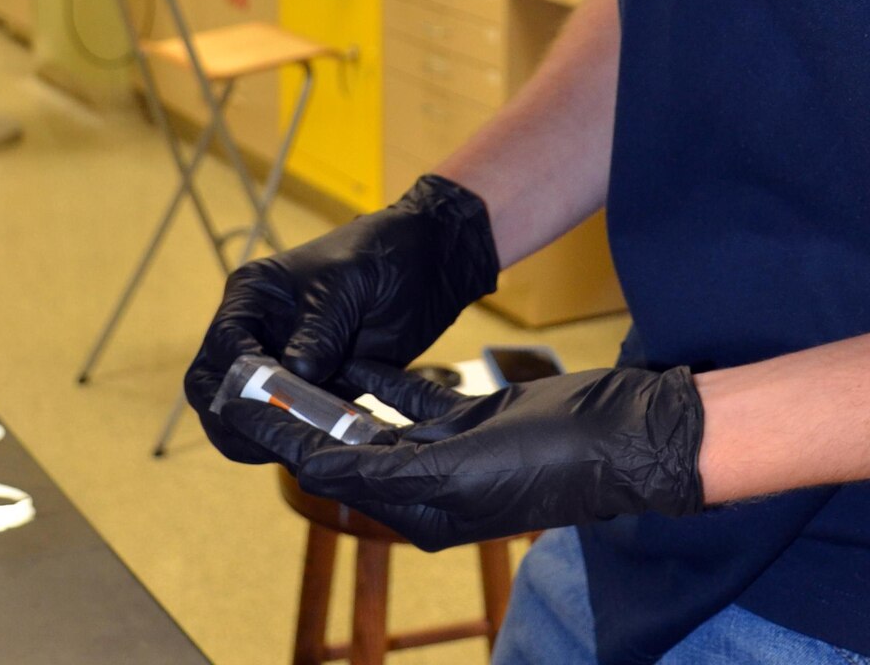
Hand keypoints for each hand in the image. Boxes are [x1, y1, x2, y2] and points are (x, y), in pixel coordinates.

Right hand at [184, 175, 498, 463]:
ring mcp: (286, 367)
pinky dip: (304, 439)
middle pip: (218, 390)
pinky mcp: (317, 391)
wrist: (430, 263)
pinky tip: (331, 443)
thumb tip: (296, 375)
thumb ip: (319, 327)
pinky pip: (296, 426)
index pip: (221, 347)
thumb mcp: (346, 281)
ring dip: (268, 436)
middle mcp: (259, 334)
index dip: (235, 377)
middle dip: (236, 419)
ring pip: (250, 417)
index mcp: (253, 297)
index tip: (266, 396)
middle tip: (273, 437)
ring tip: (304, 442)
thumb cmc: (381, 253)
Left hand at [218, 355, 705, 545]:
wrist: (619, 437)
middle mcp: (428, 487)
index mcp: (418, 510)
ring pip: (382, 422)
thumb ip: (382, 464)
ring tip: (306, 361)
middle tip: (266, 375)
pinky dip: (391, 381)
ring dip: (345, 394)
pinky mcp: (475, 422)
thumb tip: (313, 460)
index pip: (332, 470)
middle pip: (349, 447)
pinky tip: (368, 359)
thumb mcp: (453, 468)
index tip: (249, 405)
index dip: (289, 438)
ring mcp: (452, 454)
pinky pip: (419, 402)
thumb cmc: (545, 461)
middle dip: (307, 416)